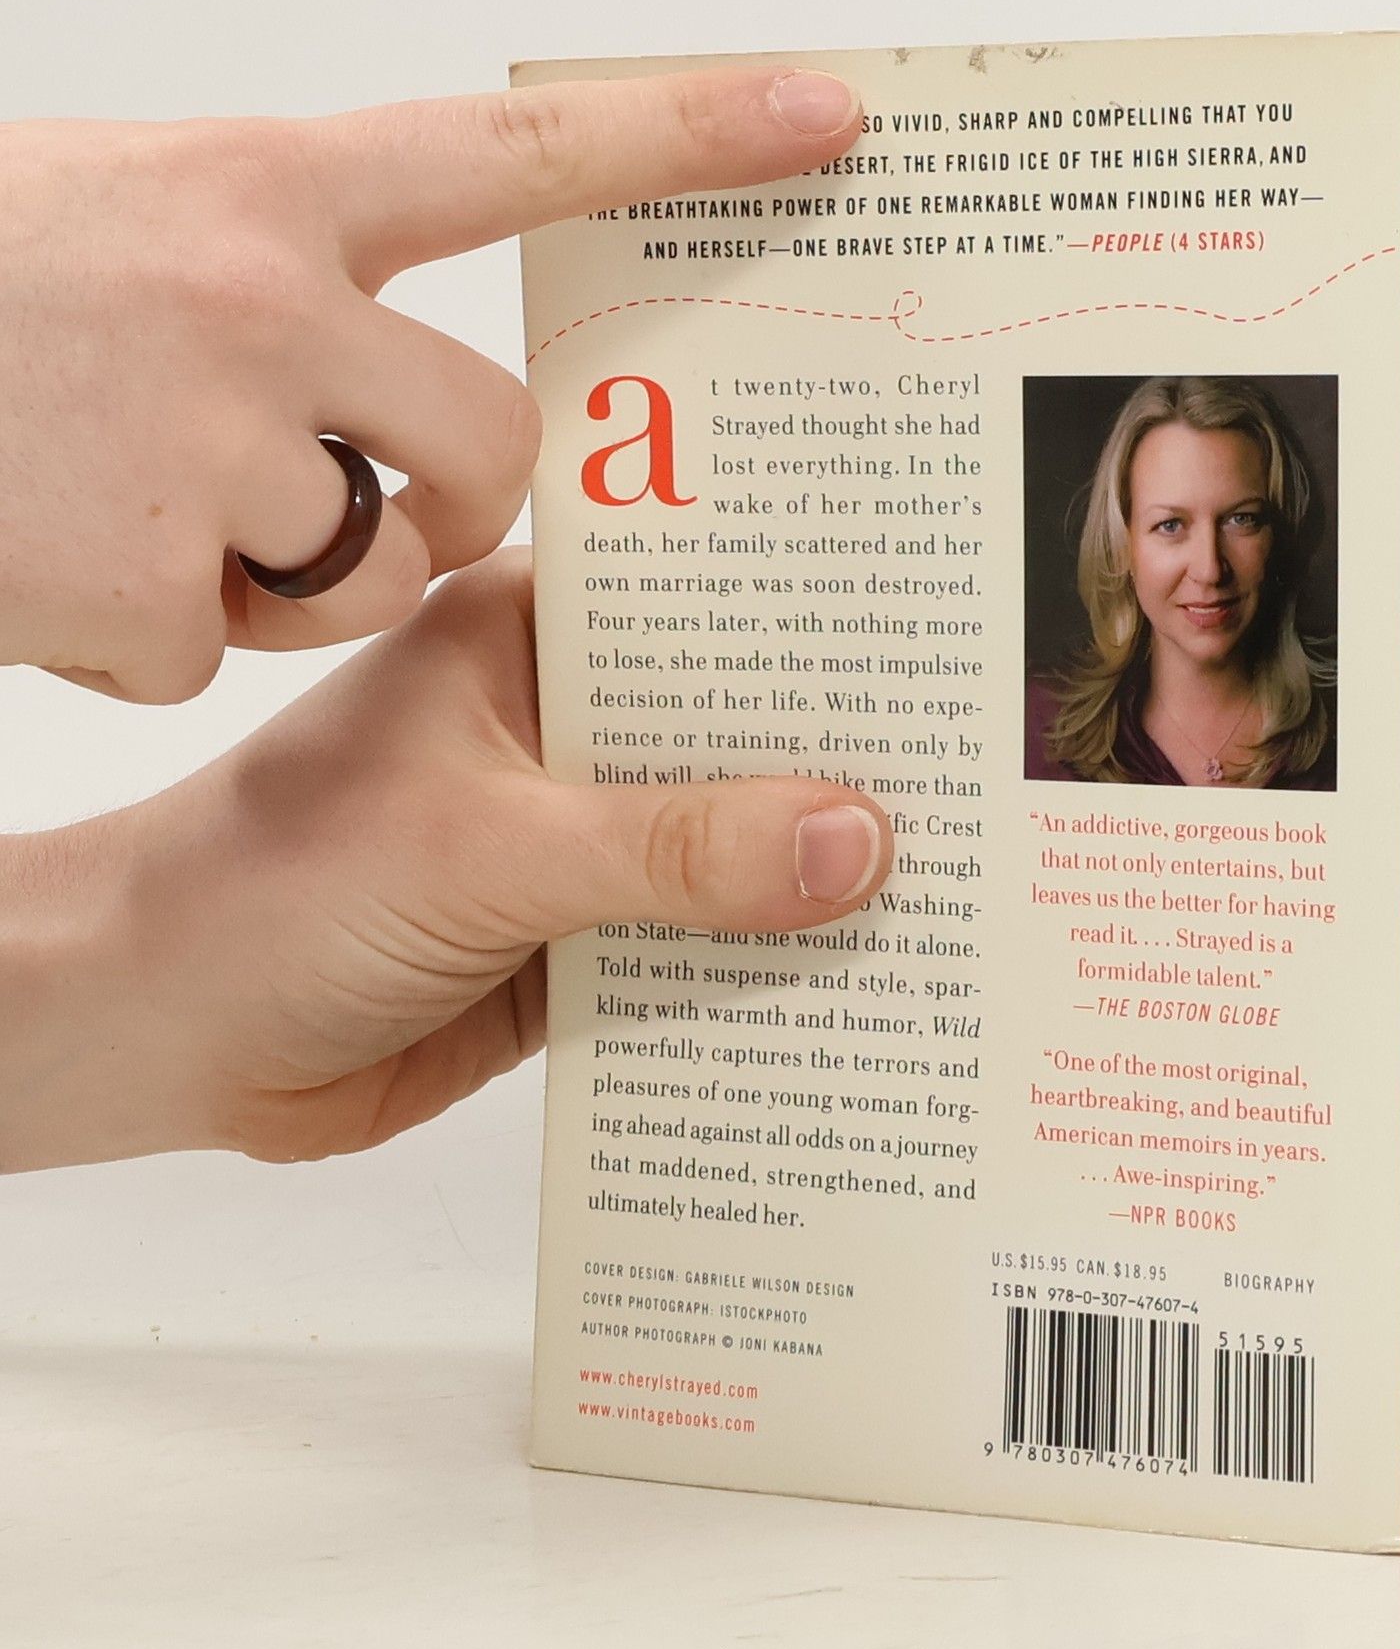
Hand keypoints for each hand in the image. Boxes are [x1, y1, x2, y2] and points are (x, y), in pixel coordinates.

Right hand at [0, 67, 862, 700]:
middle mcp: (255, 301)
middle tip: (368, 503)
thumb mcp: (112, 211)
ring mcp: (208, 448)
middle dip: (454, 504)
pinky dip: (154, 633)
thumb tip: (364, 343)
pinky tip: (58, 565)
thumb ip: (270, 270)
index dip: (687, 133)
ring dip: (285, 575)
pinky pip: (222, 644)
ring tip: (132, 510)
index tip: (829, 119)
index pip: (522, 150)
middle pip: (494, 449)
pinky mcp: (150, 587)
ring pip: (367, 571)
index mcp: (255, 185)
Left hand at [0, 553, 890, 1169]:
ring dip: (809, 887)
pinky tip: (862, 992)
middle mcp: (566, 734)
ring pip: (728, 857)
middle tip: (989, 787)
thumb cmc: (275, 888)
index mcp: (531, 644)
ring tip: (964, 892)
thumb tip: (854, 841)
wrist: (160, 1036)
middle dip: (841, 774)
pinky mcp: (578, 948)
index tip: (939, 648)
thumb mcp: (489, 847)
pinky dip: (762, 977)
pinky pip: (699, 955)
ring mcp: (578, 845)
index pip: (705, 612)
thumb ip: (672, 849)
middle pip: (737, 744)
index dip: (818, 631)